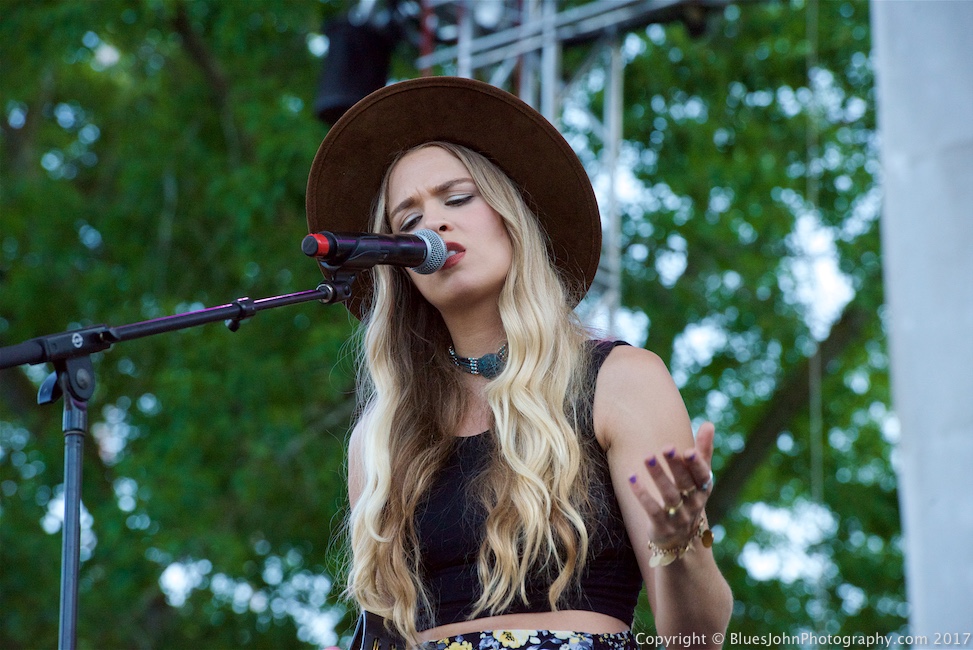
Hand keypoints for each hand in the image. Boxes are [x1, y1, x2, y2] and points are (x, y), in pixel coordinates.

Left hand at [628, 421, 715, 547]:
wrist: (682, 540)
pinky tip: (631, 477)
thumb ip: (703, 451)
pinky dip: (642, 494)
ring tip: (647, 457)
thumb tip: (709, 423)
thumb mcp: (698, 478)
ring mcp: (679, 516)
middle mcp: (693, 503)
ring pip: (668, 495)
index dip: (697, 464)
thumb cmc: (689, 498)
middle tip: (666, 447)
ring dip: (658, 476)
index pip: (702, 475)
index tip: (689, 450)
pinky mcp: (662, 525)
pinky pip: (651, 509)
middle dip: (676, 466)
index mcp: (703, 489)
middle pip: (685, 483)